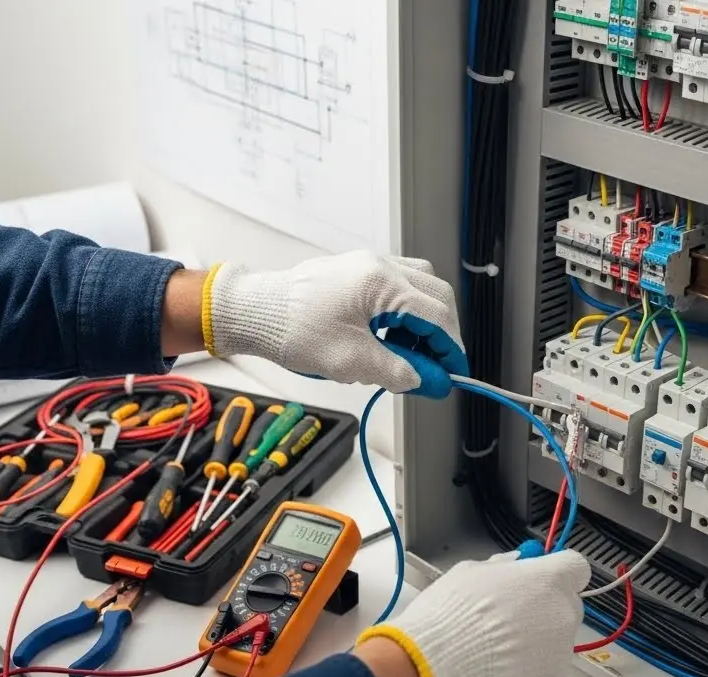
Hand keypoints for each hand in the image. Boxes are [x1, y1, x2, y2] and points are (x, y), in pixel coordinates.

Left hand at [202, 251, 467, 396]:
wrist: (254, 312)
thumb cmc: (294, 331)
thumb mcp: (351, 361)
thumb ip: (397, 371)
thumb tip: (429, 381)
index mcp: (381, 283)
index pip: (437, 315)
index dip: (451, 348)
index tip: (453, 373)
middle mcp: (380, 266)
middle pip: (436, 295)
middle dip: (442, 333)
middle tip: (436, 365)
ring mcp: (368, 265)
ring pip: (420, 287)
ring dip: (424, 321)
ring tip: (409, 353)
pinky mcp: (357, 272)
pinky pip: (398, 286)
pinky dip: (405, 312)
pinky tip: (391, 337)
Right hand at [355, 548, 591, 676]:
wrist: (434, 669)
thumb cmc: (449, 616)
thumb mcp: (469, 573)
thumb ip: (502, 567)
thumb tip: (515, 564)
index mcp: (549, 580)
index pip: (576, 568)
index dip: (557, 574)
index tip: (540, 581)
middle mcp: (563, 615)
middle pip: (566, 608)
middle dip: (544, 612)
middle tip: (508, 620)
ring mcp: (560, 654)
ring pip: (555, 644)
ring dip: (534, 646)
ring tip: (493, 653)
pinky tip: (494, 675)